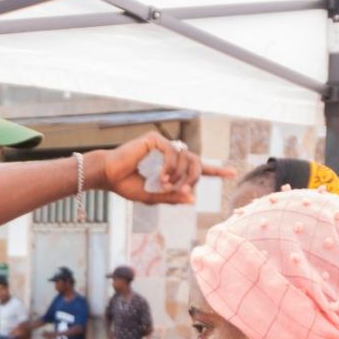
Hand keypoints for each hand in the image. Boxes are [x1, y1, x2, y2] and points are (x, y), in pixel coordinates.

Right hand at [90, 133, 229, 204]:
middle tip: (182, 191)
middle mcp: (169, 152)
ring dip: (179, 175)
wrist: (107, 176)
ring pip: (186, 158)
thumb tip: (193, 200)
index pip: (197, 166)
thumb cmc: (125, 186)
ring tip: (165, 185)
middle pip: (196, 163)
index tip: (232, 173)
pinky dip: (171, 167)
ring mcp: (163, 144)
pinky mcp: (155, 139)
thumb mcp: (152, 197)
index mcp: (170, 166)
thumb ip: (172, 198)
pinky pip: (173, 153)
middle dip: (193, 178)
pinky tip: (161, 177)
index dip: (215, 170)